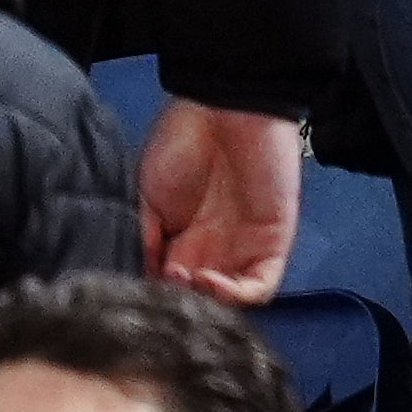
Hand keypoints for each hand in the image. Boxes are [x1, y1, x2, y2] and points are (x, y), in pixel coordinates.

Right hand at [135, 100, 306, 302]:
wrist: (225, 107)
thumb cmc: (182, 142)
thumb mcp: (146, 196)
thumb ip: (144, 241)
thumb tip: (139, 279)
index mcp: (181, 242)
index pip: (168, 288)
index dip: (154, 297)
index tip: (137, 293)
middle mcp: (212, 251)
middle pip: (197, 301)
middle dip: (178, 305)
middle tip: (161, 291)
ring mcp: (244, 248)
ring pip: (228, 301)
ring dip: (204, 303)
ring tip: (184, 282)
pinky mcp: (273, 242)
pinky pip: (260, 286)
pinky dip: (235, 295)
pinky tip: (208, 280)